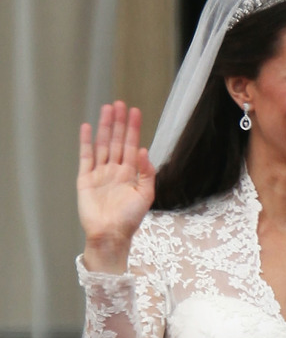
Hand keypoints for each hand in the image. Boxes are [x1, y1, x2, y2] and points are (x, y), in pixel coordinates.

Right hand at [77, 101, 155, 272]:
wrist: (111, 235)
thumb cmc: (130, 218)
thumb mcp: (146, 194)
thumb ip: (147, 172)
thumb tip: (143, 150)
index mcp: (130, 172)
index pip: (132, 144)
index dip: (133, 128)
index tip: (135, 111)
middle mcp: (115, 169)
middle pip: (117, 140)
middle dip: (119, 122)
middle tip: (119, 103)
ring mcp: (99, 173)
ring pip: (102, 144)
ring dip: (104, 127)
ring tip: (106, 109)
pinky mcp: (85, 179)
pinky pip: (85, 157)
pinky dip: (85, 142)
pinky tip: (87, 128)